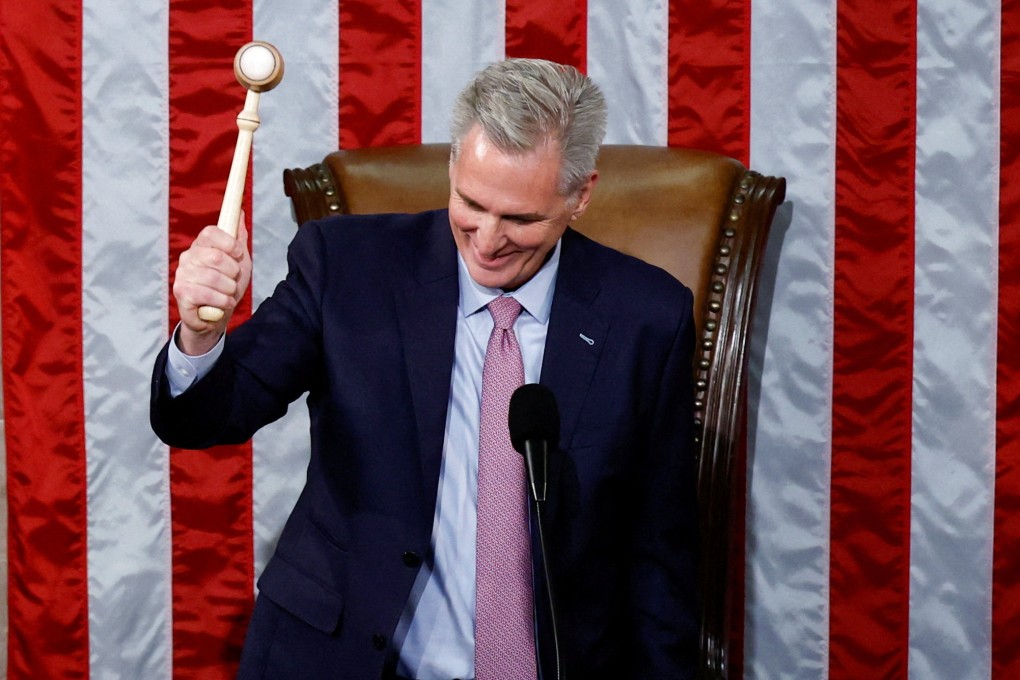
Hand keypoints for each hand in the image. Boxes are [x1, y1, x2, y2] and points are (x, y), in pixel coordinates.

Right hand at [172, 214, 251, 354]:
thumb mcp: (239, 261)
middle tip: (233, 280)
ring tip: (228, 294)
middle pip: (216, 256)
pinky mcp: (181, 293)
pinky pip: (206, 294)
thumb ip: (238, 237)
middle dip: (233, 272)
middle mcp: (188, 257)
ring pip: (214, 278)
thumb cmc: (227, 286)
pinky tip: (222, 303)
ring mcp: (182, 274)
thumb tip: (241, 211)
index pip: (210, 233)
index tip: (238, 254)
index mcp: (201, 246)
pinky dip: (222, 301)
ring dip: (229, 290)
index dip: (229, 243)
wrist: (217, 316)